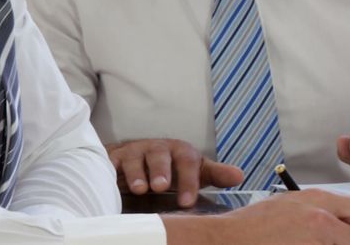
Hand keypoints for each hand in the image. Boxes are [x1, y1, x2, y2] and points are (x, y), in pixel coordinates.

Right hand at [107, 138, 242, 205]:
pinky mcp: (113, 158)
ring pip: (135, 159)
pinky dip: (110, 172)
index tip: (187, 201)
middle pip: (160, 156)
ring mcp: (134, 152)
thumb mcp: (194, 170)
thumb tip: (239, 176)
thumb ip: (215, 174)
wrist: (137, 158)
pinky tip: (112, 184)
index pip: (187, 162)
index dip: (188, 181)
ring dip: (137, 173)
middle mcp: (157, 149)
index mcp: (180, 151)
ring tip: (140, 189)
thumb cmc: (171, 168)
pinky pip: (110, 163)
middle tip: (162, 186)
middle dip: (161, 170)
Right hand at [169, 189, 349, 243]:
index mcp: (318, 200)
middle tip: (329, 244)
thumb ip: (319, 208)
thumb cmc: (251, 224)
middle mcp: (321, 220)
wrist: (228, 239)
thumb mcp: (290, 202)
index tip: (348, 230)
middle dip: (349, 243)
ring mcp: (315, 243)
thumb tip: (340, 218)